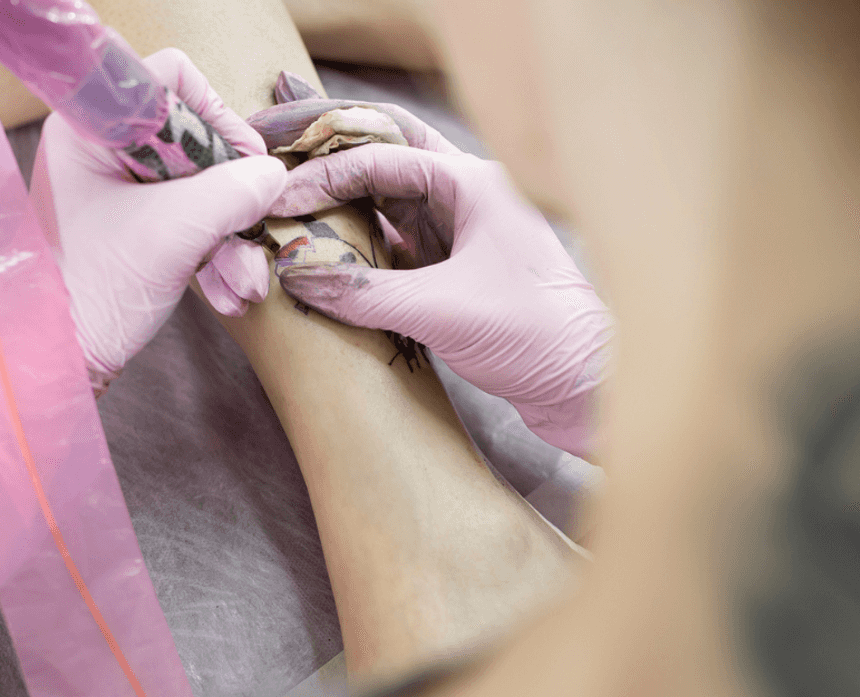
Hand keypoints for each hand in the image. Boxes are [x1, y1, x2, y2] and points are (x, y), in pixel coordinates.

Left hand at [0, 50, 282, 462]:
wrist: (58, 363)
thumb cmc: (92, 291)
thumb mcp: (174, 234)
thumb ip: (232, 193)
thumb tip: (273, 176)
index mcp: (91, 129)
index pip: (170, 79)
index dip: (216, 114)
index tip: (242, 163)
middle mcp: (101, 150)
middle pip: (195, 140)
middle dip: (231, 198)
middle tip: (252, 230)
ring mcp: (116, 191)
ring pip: (198, 188)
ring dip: (231, 238)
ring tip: (244, 283)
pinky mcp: (130, 229)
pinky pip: (189, 222)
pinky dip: (214, 256)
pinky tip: (229, 294)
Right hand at [252, 95, 612, 456]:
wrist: (585, 386)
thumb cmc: (535, 335)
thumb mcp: (441, 311)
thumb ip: (364, 292)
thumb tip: (294, 274)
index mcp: (474, 183)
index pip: (382, 154)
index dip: (323, 170)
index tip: (276, 190)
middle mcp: (467, 196)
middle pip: (384, 156)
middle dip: (329, 152)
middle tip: (274, 148)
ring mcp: (461, 233)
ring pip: (387, 201)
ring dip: (340, 200)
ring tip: (286, 198)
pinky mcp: (455, 271)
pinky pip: (395, 244)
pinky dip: (358, 242)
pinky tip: (323, 247)